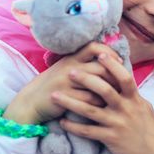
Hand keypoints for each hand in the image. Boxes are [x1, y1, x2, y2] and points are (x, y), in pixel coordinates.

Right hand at [4, 42, 121, 123]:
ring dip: (110, 91)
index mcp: (71, 58)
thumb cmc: (54, 85)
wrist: (30, 102)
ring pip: (97, 84)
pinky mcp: (65, 98)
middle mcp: (69, 68)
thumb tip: (111, 61)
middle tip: (123, 84)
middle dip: (115, 76)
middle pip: (100, 67)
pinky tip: (105, 106)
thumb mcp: (66, 69)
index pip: (93, 47)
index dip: (109, 52)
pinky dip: (100, 103)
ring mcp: (66, 83)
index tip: (120, 61)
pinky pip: (90, 100)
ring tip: (117, 95)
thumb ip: (84, 63)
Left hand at [51, 53, 153, 153]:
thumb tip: (123, 78)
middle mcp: (126, 109)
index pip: (124, 77)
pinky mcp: (110, 138)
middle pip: (104, 90)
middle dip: (86, 79)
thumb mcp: (144, 107)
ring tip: (55, 95)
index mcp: (135, 99)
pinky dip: (74, 127)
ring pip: (91, 111)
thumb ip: (132, 94)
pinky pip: (88, 132)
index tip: (100, 54)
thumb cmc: (148, 128)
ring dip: (71, 102)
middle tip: (70, 72)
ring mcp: (117, 124)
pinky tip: (62, 121)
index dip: (112, 65)